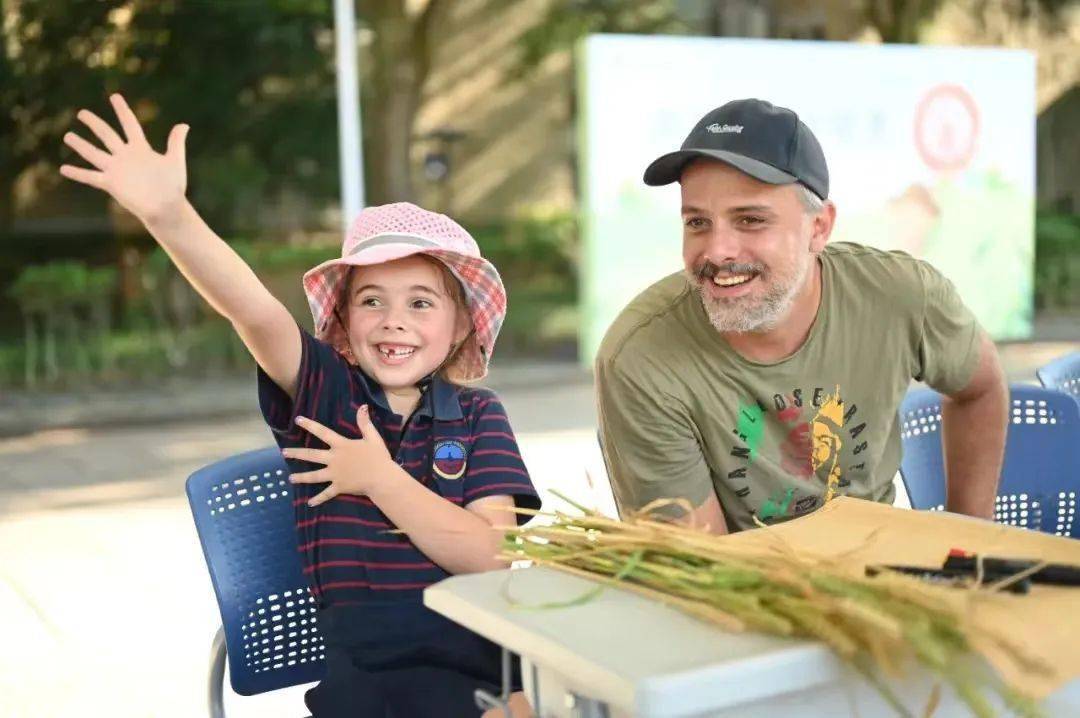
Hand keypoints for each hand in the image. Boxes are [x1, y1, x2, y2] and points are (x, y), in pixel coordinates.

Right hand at [60, 94, 188, 226]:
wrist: (166, 207)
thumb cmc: (172, 186)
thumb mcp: (175, 160)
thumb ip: (176, 142)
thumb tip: (184, 124)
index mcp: (140, 149)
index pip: (129, 124)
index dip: (122, 110)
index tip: (114, 96)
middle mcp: (125, 156)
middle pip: (107, 135)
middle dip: (94, 123)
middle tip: (81, 113)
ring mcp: (117, 169)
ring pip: (94, 153)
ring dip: (81, 145)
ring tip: (67, 136)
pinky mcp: (111, 183)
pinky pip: (91, 177)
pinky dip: (77, 173)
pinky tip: (63, 168)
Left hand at [284, 406, 398, 506]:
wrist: (382, 478)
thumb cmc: (378, 457)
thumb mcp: (373, 437)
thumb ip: (365, 423)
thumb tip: (362, 407)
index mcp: (341, 446)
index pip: (322, 432)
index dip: (310, 425)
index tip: (297, 420)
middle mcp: (334, 460)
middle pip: (312, 455)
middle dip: (296, 454)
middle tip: (284, 453)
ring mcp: (335, 475)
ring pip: (314, 476)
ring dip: (301, 477)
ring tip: (290, 478)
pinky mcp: (339, 487)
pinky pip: (326, 494)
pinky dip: (318, 499)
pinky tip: (309, 503)